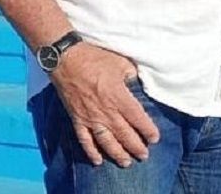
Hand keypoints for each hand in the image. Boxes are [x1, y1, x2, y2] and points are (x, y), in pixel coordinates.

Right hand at [50, 42, 160, 167]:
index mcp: (118, 96)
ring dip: (118, 154)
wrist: (65, 59)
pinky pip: (85, 140)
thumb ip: (131, 75)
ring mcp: (90, 117)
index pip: (137, 118)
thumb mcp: (120, 61)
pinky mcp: (77, 119)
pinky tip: (98, 161)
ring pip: (106, 142)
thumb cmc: (94, 57)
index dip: (148, 130)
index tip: (155, 139)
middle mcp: (106, 111)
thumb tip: (137, 83)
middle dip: (136, 147)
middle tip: (144, 155)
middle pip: (124, 134)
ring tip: (126, 163)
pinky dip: (91, 152)